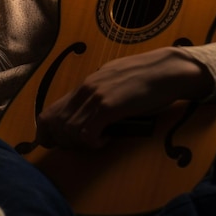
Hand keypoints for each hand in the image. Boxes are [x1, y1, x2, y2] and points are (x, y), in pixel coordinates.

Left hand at [36, 47, 212, 149]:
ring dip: (80, 143)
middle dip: (65, 142)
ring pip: (69, 130)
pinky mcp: (109, 106)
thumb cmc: (145, 78)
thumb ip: (98, 94)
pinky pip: (87, 133)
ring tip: (98, 141)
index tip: (63, 143)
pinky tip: (107, 139)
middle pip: (56, 124)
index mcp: (85, 85)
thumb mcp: (113, 81)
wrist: (165, 70)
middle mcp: (85, 89)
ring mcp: (96, 97)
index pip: (50, 112)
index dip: (50, 133)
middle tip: (84, 145)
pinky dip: (94, 142)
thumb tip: (88, 111)